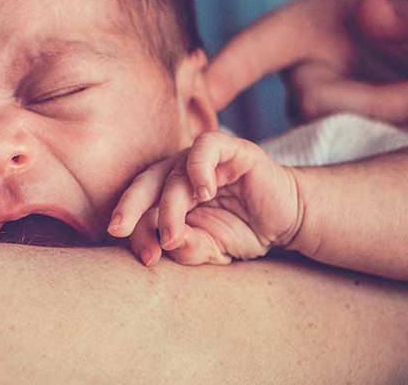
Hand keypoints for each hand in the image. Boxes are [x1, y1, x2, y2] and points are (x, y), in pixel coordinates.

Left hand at [106, 132, 301, 266]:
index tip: (145, 258)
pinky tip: (204, 192)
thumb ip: (188, 248)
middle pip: (146, 184)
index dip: (137, 231)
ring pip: (174, 173)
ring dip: (170, 205)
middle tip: (119, 230)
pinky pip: (205, 148)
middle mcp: (179, 172)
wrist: (288, 218)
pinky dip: (199, 168)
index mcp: (167, 194)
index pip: (141, 208)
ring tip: (173, 233)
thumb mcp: (212, 249)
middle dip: (130, 208)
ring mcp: (203, 159)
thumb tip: (166, 245)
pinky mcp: (230, 149)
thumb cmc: (244, 230)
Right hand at [207, 0, 407, 136]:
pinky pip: (354, 157)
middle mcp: (304, 73)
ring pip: (333, 132)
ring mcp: (321, 115)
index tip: (202, 97)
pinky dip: (397, 138)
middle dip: (374, 101)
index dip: (223, 72)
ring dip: (390, 118)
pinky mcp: (341, 148)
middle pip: (310, 102)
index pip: (255, 48)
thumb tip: (371, 14)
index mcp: (307, 27)